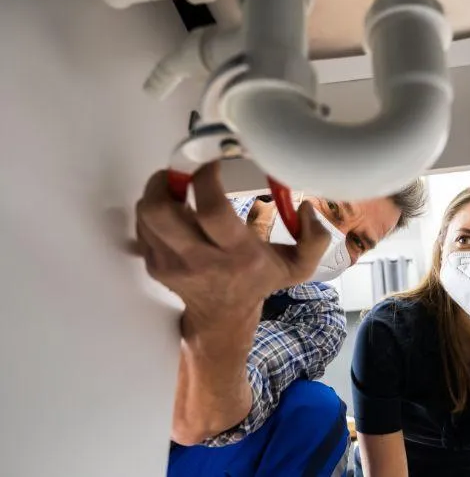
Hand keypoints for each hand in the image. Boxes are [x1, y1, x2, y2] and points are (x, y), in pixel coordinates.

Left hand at [135, 163, 329, 327]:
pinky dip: (153, 211)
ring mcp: (171, 265)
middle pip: (162, 212)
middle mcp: (199, 260)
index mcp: (237, 255)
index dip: (206, 178)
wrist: (223, 317)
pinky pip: (143, 227)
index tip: (212, 162)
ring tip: (175, 186)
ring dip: (157, 192)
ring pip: (147, 215)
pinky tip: (172, 210)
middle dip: (165, 180)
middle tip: (180, 170)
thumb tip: (306, 208)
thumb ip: (314, 239)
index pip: (211, 210)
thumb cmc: (258, 281)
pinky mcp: (154, 265)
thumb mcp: (297, 266)